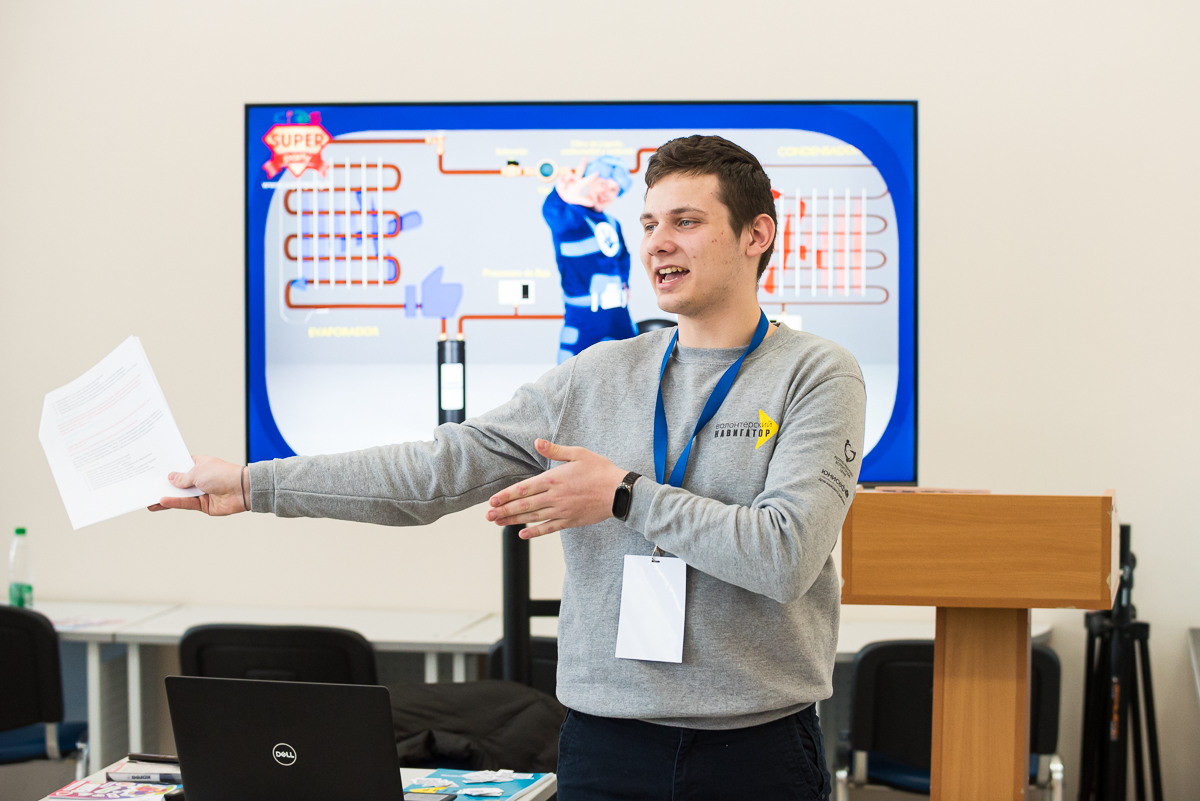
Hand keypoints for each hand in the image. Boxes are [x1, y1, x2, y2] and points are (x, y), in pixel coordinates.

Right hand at [148, 455, 247, 515]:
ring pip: (179, 495)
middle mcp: (199, 478)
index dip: (167, 469)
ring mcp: (200, 491)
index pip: (179, 466)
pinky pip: (185, 503)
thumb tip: (170, 478)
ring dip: (165, 496)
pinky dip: (174, 503)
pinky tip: (161, 502)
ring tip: (148, 499)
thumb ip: (182, 477)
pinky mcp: (203, 504)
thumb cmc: (223, 474)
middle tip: (145, 486)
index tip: (151, 470)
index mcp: (199, 464)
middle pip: (178, 482)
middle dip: (163, 485)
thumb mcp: (198, 472)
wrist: (242, 490)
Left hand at [486, 439, 626, 537]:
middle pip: (524, 505)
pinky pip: (549, 528)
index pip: (524, 489)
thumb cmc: (600, 470)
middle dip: (504, 511)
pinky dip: (535, 532)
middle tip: (488, 516)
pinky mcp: (570, 521)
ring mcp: (562, 510)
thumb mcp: (578, 453)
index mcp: (554, 479)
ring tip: (498, 524)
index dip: (506, 496)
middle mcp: (555, 496)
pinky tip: (522, 533)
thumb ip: (555, 450)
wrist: (620, 492)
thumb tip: (537, 442)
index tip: (492, 501)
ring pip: (533, 517)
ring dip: (514, 521)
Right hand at [555, 158, 599, 207]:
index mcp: (580, 184)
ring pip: (569, 175)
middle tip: (585, 158)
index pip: (587, 179)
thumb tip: (592, 204)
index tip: (598, 172)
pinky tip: (562, 186)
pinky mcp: (562, 177)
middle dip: (583, 163)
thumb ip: (584, 201)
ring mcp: (569, 177)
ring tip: (566, 186)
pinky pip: (562, 179)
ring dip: (568, 179)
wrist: (561, 196)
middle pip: (580, 170)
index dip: (592, 176)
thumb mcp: (577, 200)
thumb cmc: (571, 196)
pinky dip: (562, 184)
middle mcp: (575, 179)